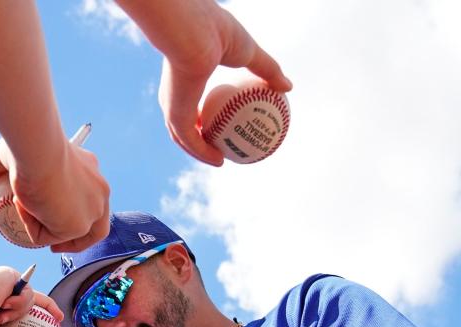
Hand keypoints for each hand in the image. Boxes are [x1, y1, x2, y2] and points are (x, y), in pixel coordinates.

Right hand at [0, 139, 109, 251]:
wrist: (37, 151)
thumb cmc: (27, 146)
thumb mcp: (10, 153)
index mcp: (92, 172)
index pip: (92, 199)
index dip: (76, 213)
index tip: (54, 219)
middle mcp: (99, 190)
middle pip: (97, 225)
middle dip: (80, 240)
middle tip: (56, 245)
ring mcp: (93, 209)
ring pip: (74, 236)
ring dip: (53, 238)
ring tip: (35, 236)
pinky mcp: (79, 226)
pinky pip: (50, 236)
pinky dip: (32, 229)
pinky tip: (21, 208)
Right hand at [0, 267, 63, 326]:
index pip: (22, 313)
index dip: (40, 317)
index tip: (55, 324)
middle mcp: (3, 296)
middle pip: (32, 300)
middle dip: (47, 307)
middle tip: (59, 318)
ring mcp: (7, 285)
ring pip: (30, 300)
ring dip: (18, 311)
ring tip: (0, 316)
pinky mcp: (11, 275)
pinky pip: (27, 292)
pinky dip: (18, 302)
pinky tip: (3, 304)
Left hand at [147, 1, 291, 164]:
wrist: (195, 31)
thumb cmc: (219, 33)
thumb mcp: (250, 53)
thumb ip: (268, 70)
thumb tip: (289, 87)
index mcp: (186, 77)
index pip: (192, 101)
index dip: (205, 115)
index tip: (222, 124)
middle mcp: (173, 94)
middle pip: (183, 122)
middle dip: (199, 137)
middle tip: (220, 146)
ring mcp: (171, 105)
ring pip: (183, 137)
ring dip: (200, 152)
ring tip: (220, 160)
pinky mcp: (174, 115)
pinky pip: (191, 142)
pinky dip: (203, 153)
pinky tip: (218, 160)